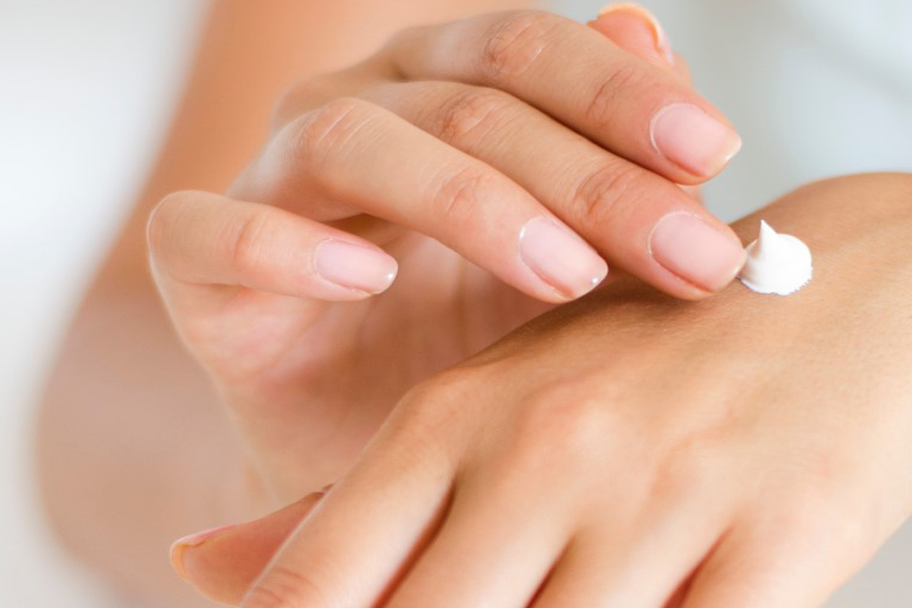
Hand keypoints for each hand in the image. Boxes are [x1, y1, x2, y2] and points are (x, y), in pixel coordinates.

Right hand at [145, 7, 742, 504]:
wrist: (372, 448)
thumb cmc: (475, 341)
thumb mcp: (575, 259)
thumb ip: (615, 162)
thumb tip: (655, 38)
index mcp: (442, 87)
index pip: (528, 51)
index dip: (620, 93)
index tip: (713, 153)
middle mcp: (355, 108)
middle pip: (467, 99)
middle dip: (587, 176)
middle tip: (685, 252)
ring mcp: (270, 178)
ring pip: (354, 139)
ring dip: (470, 201)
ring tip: (563, 276)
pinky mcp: (198, 265)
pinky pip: (215, 231)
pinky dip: (290, 245)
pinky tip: (372, 280)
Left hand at [172, 173, 911, 605]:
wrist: (874, 278)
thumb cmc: (669, 353)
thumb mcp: (509, 398)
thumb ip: (352, 499)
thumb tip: (194, 569)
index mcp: (463, 414)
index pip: (325, 585)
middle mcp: (549, 450)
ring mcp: (668, 497)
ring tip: (572, 601)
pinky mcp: (784, 542)